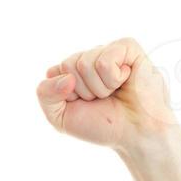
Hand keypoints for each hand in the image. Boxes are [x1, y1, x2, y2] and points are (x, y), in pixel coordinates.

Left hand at [36, 38, 179, 153]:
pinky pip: (105, 60)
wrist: (135, 133)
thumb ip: (45, 94)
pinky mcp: (127, 47)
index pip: (53, 72)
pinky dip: (113, 78)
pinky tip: (125, 81)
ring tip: (114, 92)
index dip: (65, 96)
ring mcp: (108, 51)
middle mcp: (89, 58)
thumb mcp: (60, 116)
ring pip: (84, 64)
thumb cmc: (101, 124)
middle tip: (101, 99)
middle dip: (83, 91)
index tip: (82, 105)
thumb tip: (65, 76)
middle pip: (68, 65)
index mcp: (72, 72)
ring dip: (99, 87)